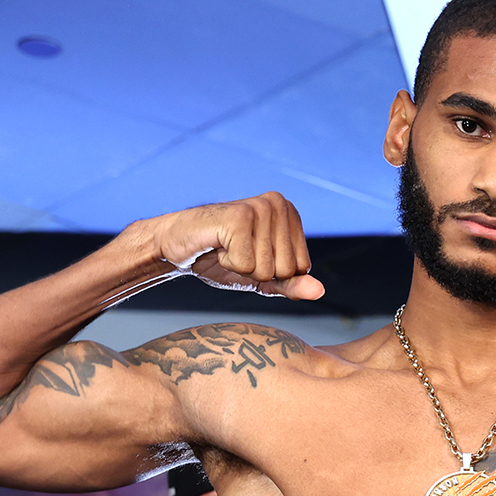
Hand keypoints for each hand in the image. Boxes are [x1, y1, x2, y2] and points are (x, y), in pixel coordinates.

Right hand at [142, 192, 323, 300]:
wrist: (177, 244)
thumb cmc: (221, 257)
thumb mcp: (263, 277)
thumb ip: (292, 284)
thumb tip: (319, 291)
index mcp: (290, 213)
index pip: (301, 268)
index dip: (274, 273)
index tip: (252, 255)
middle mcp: (278, 204)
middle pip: (286, 269)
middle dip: (258, 272)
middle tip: (236, 252)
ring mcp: (260, 207)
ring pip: (267, 269)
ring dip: (242, 267)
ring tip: (227, 247)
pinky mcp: (239, 216)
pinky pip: (246, 265)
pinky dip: (228, 263)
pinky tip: (218, 245)